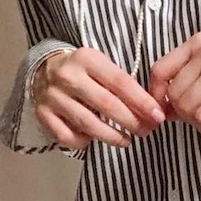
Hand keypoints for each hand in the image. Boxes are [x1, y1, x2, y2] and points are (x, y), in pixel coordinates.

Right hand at [32, 47, 166, 148]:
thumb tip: (152, 111)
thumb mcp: (101, 67)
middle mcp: (68, 76)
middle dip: (132, 122)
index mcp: (87, 59)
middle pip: (107, 105)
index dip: (142, 102)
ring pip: (89, 124)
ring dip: (113, 136)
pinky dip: (85, 142)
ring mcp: (53, 97)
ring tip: (127, 140)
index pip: (120, 82)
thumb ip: (123, 85)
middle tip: (146, 131)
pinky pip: (68, 137)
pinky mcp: (43, 115)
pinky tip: (94, 138)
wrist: (43, 70)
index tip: (158, 116)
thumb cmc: (83, 72)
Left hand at [148, 33, 200, 134]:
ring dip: (194, 121)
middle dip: (180, 112)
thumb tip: (163, 106)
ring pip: (186, 106)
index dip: (155, 94)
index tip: (163, 108)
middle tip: (198, 117)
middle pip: (173, 92)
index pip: (160, 69)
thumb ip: (190, 77)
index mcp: (199, 42)